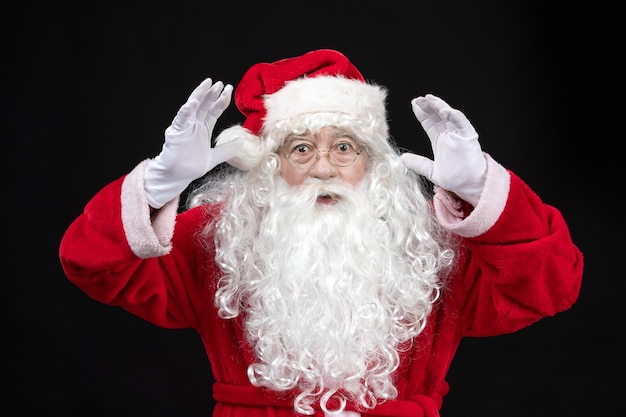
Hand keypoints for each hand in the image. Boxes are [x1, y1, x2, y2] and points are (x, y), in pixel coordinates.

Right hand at [144, 79, 242, 208]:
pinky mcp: (176, 133)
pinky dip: (186, 111)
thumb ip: (227, 149)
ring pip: (192, 107)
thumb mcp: (215, 157)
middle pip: (204, 104)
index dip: (221, 100)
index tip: (229, 89)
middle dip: (212, 93)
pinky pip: (181, 120)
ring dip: (199, 95)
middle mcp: (195, 124)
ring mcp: (185, 127)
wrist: (178, 176)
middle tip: (220, 83)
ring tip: (207, 84)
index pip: (214, 110)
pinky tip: (191, 103)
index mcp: (204, 128)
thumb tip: (242, 142)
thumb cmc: (192, 166)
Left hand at [400, 94, 485, 205]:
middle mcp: (449, 134)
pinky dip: (454, 116)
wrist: (469, 186)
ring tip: (429, 99)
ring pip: (449, 116)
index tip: (414, 104)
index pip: (429, 122)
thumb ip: (418, 163)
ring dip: (440, 106)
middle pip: (438, 116)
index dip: (422, 113)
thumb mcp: (431, 170)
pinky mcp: (468, 137)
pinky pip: (462, 123)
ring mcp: (459, 135)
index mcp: (440, 140)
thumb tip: (402, 158)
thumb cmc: (455, 178)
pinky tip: (445, 111)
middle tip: (419, 99)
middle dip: (428, 106)